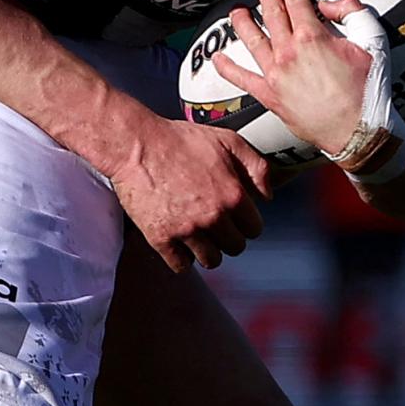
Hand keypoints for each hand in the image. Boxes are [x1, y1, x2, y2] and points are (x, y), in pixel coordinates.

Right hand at [111, 114, 273, 269]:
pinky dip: (182, 258)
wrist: (136, 145)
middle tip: (216, 225)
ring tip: (199, 236)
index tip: (235, 217)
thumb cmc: (180, 140)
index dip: (245, 222)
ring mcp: (187, 230)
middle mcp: (213, 217)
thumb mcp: (228, 141)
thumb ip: (256, 167)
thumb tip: (268, 196)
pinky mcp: (161, 238)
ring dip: (208, 251)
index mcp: (233, 195)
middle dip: (229, 237)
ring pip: (212, 261)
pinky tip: (180, 243)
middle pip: (235, 248)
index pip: (254, 229)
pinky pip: (181, 265)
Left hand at [208, 0, 376, 161]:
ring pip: (251, 38)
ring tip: (237, 10)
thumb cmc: (368, 90)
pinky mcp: (269, 96)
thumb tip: (333, 3)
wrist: (358, 132)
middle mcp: (288, 51)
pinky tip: (218, 59)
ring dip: (242, 20)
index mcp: (312, 36)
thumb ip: (355, 13)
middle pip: (270, 11)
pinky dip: (227, 68)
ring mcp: (275, 73)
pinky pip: (242, 78)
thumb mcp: (373, 42)